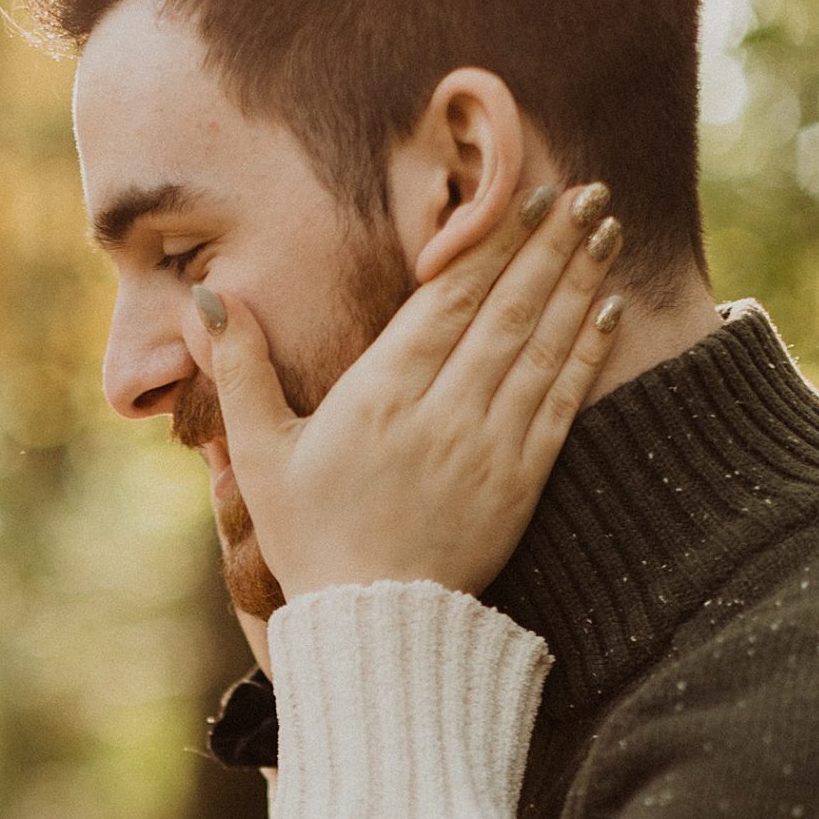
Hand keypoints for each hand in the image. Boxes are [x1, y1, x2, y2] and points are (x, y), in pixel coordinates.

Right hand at [185, 183, 623, 605]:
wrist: (371, 627)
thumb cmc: (310, 540)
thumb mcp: (260, 454)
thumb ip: (238, 369)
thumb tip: (209, 296)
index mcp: (381, 394)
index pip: (449, 296)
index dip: (493, 239)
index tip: (528, 192)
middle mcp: (443, 411)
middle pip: (507, 307)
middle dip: (550, 242)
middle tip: (587, 190)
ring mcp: (489, 447)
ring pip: (544, 344)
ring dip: (579, 280)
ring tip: (607, 229)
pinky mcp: (520, 484)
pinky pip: (563, 401)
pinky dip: (589, 350)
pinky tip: (610, 309)